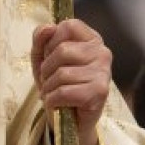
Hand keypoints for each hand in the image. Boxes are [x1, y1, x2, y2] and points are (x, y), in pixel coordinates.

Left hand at [31, 19, 111, 144]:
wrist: (69, 119)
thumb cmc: (57, 82)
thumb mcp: (42, 56)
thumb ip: (41, 37)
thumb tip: (48, 26)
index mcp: (91, 38)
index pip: (68, 26)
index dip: (52, 41)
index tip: (50, 55)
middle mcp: (102, 52)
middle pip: (63, 50)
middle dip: (46, 68)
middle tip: (48, 79)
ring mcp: (104, 73)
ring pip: (62, 73)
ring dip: (48, 86)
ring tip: (51, 92)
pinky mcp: (100, 93)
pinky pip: (65, 92)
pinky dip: (52, 99)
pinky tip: (55, 103)